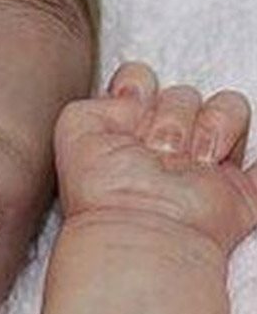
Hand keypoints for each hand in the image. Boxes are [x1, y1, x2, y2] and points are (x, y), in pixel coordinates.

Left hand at [54, 61, 256, 255]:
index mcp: (126, 130)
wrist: (142, 232)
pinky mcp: (240, 192)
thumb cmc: (102, 187)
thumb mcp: (75, 129)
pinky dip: (256, 163)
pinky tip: (230, 162)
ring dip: (211, 128)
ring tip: (191, 161)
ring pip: (228, 108)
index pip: (138, 81)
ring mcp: (205, 166)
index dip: (136, 86)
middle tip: (156, 149)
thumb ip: (95, 99)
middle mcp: (165, 144)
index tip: (130, 104)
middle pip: (184, 93)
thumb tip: (132, 91)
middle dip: (171, 116)